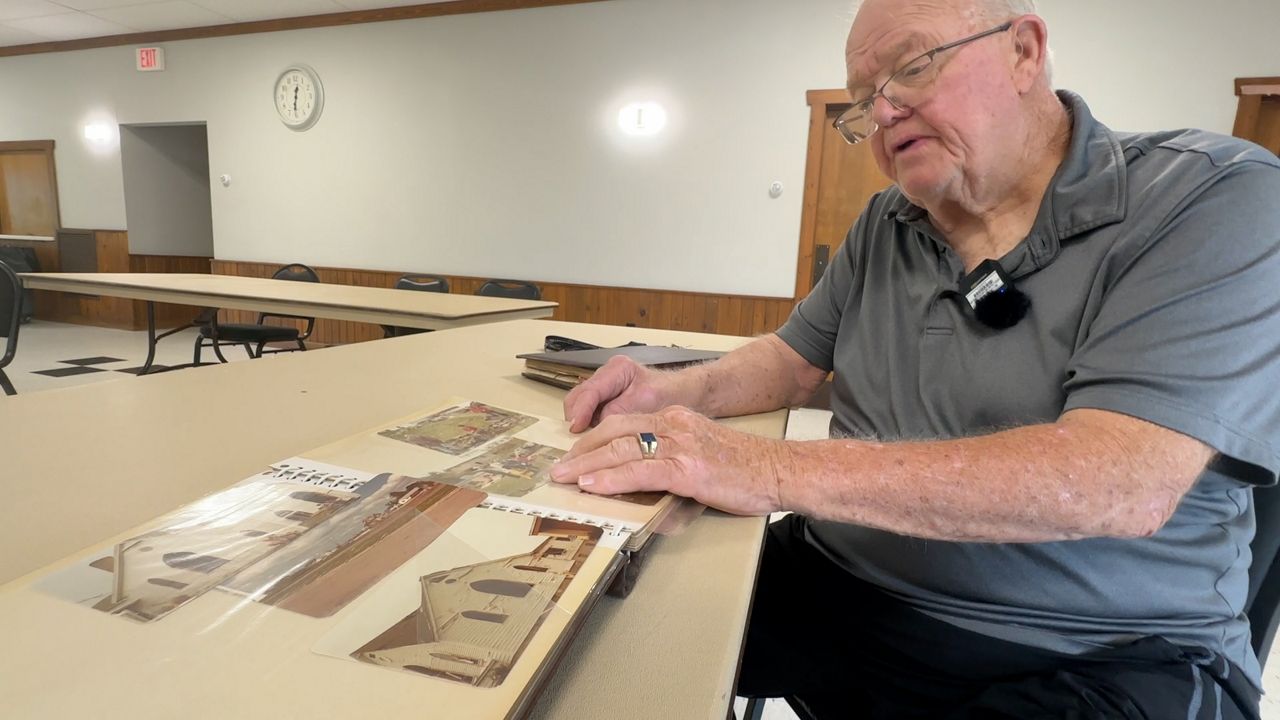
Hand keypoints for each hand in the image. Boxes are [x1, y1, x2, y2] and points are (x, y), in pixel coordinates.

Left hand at [549, 405, 786, 515]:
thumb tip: (644, 477)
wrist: (779, 470)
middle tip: (559, 468)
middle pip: (615, 433)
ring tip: (565, 477)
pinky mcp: (687, 469)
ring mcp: (680, 446)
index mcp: (676, 419)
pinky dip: (612, 479)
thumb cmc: (746, 468)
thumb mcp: (703, 451)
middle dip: (582, 451)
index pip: (624, 424)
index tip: (575, 455)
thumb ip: (673, 456)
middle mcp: (674, 425)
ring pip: (621, 450)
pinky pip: (640, 471)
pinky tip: (593, 485)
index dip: (594, 439)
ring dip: (587, 465)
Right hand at [563, 355, 680, 432]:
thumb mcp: (649, 402)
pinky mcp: (604, 403)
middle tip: (577, 441)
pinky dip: (588, 428)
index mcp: (618, 369)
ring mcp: (603, 390)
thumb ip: (622, 411)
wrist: (683, 395)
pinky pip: (587, 415)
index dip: (581, 410)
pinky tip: (595, 441)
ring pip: (578, 407)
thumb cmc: (671, 395)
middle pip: (577, 397)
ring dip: (581, 425)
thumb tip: (598, 425)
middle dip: (575, 419)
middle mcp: (606, 376)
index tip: (576, 428)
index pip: (590, 390)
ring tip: (586, 443)